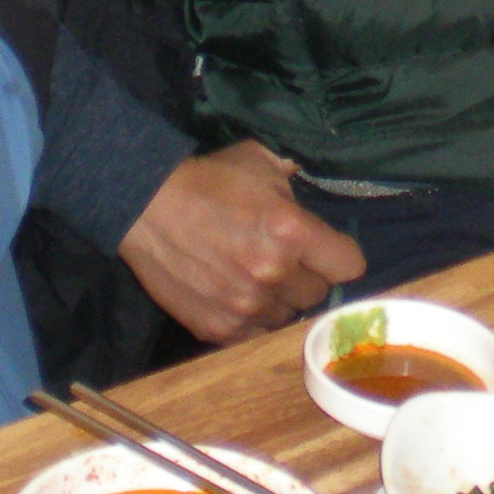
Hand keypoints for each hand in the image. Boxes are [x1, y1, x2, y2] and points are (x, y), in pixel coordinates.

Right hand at [119, 141, 366, 344]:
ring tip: (252, 275)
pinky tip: (232, 292)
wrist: (144, 207)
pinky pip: (254, 333)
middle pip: (318, 294)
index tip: (326, 251)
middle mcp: (274, 273)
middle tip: (282, 258)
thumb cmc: (205, 179)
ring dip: (278, 299)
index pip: (350, 265)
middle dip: (306, 275)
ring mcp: (246, 306)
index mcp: (291, 230)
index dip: (339, 256)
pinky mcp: (220, 328)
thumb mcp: (256, 160)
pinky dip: (249, 317)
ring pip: (286, 316)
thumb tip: (305, 184)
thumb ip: (291, 178)